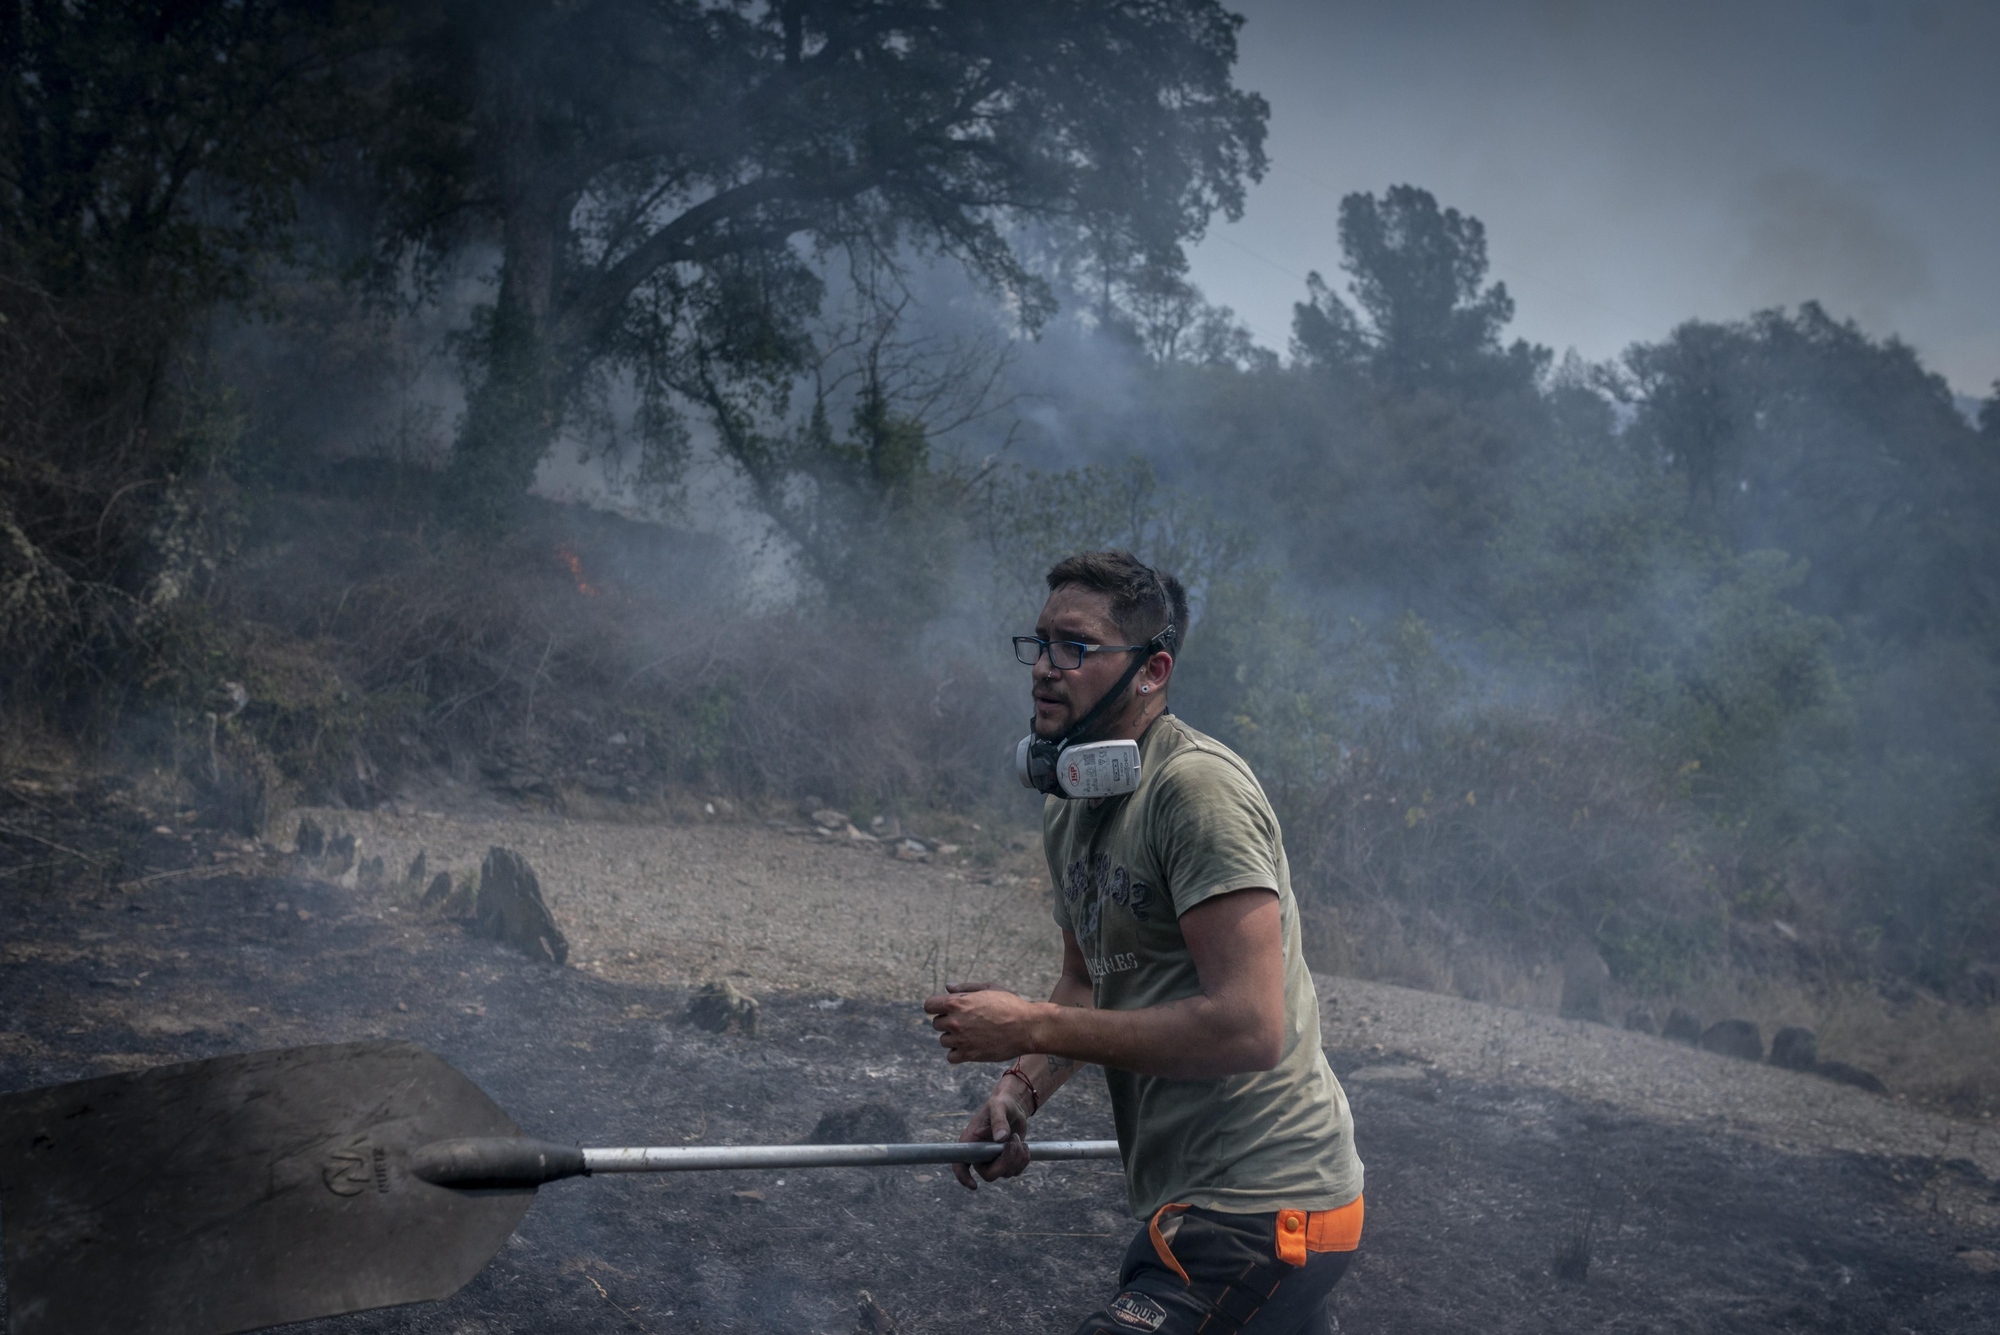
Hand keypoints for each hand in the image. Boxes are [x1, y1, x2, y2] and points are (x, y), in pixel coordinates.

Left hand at [923, 982, 1044, 1063]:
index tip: (946, 1009)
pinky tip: (971, 1046)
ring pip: (944, 1040)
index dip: (936, 1006)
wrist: (1026, 1027)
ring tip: (973, 1033)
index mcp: (957, 1002)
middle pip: (936, 1023)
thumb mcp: (988, 988)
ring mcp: (961, 1039)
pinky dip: (958, 1053)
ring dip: (954, 1038)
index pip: (929, 1005)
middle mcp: (955, 1021)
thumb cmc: (1009, 1004)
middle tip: (967, 1021)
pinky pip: (951, 1056)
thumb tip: (948, 987)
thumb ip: (965, 988)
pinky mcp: (969, 1055)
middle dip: (948, 1022)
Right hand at [952, 1086, 1029, 1190]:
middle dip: (1005, 1162)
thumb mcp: (999, 1107)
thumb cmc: (1001, 1104)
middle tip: (1013, 1143)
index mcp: (970, 1142)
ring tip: (1017, 1138)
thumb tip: (1001, 1139)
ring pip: (1005, 1174)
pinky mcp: (1007, 1161)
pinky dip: (1023, 1160)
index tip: (974, 1185)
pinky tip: (1024, 1146)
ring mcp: (994, 1160)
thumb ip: (999, 1121)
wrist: (1014, 1106)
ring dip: (1017, 1158)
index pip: (959, 1165)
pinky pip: (1016, 1171)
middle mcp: (980, 1155)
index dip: (963, 1177)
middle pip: (989, 1175)